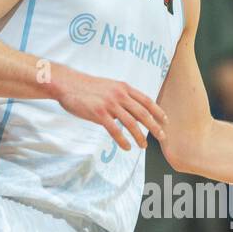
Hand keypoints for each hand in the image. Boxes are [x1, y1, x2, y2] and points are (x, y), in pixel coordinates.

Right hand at [52, 68, 167, 151]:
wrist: (67, 83)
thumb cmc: (87, 87)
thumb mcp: (109, 87)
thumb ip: (121, 96)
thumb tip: (131, 110)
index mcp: (123, 88)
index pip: (146, 100)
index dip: (158, 111)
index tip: (165, 121)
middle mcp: (119, 95)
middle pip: (143, 113)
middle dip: (154, 126)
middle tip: (162, 137)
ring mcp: (109, 104)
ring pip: (131, 123)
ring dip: (139, 136)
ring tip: (144, 146)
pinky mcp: (98, 113)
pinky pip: (114, 129)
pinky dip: (122, 140)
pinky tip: (127, 147)